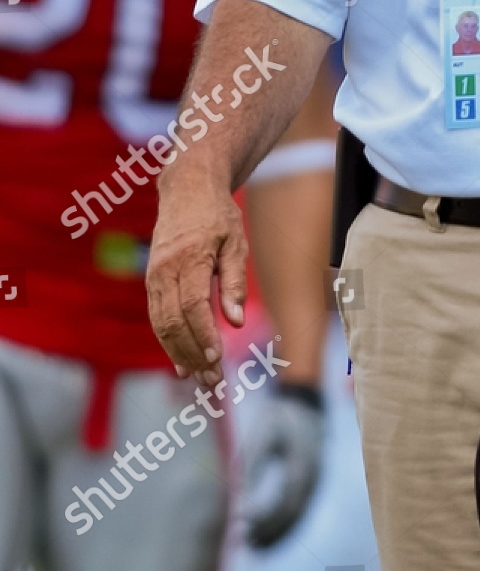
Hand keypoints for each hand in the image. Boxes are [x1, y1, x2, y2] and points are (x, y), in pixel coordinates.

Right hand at [146, 176, 247, 385]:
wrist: (186, 187)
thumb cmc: (217, 214)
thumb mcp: (236, 241)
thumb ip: (235, 281)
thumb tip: (235, 322)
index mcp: (190, 257)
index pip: (193, 306)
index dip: (203, 335)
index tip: (216, 358)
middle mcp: (166, 269)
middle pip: (174, 322)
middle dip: (192, 355)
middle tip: (212, 382)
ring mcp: (154, 275)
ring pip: (161, 324)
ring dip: (179, 354)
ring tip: (200, 379)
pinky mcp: (151, 280)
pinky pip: (157, 317)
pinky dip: (168, 342)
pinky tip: (182, 362)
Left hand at [240, 384, 325, 548]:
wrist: (303, 404)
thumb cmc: (279, 416)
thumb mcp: (263, 433)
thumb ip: (252, 464)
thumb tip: (238, 497)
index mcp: (304, 463)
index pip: (287, 500)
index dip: (265, 514)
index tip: (240, 519)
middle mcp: (313, 477)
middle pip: (293, 514)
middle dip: (268, 529)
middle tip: (241, 538)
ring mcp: (313, 482)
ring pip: (296, 516)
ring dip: (274, 532)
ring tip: (248, 543)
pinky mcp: (308, 484)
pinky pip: (296, 510)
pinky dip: (280, 524)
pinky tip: (261, 534)